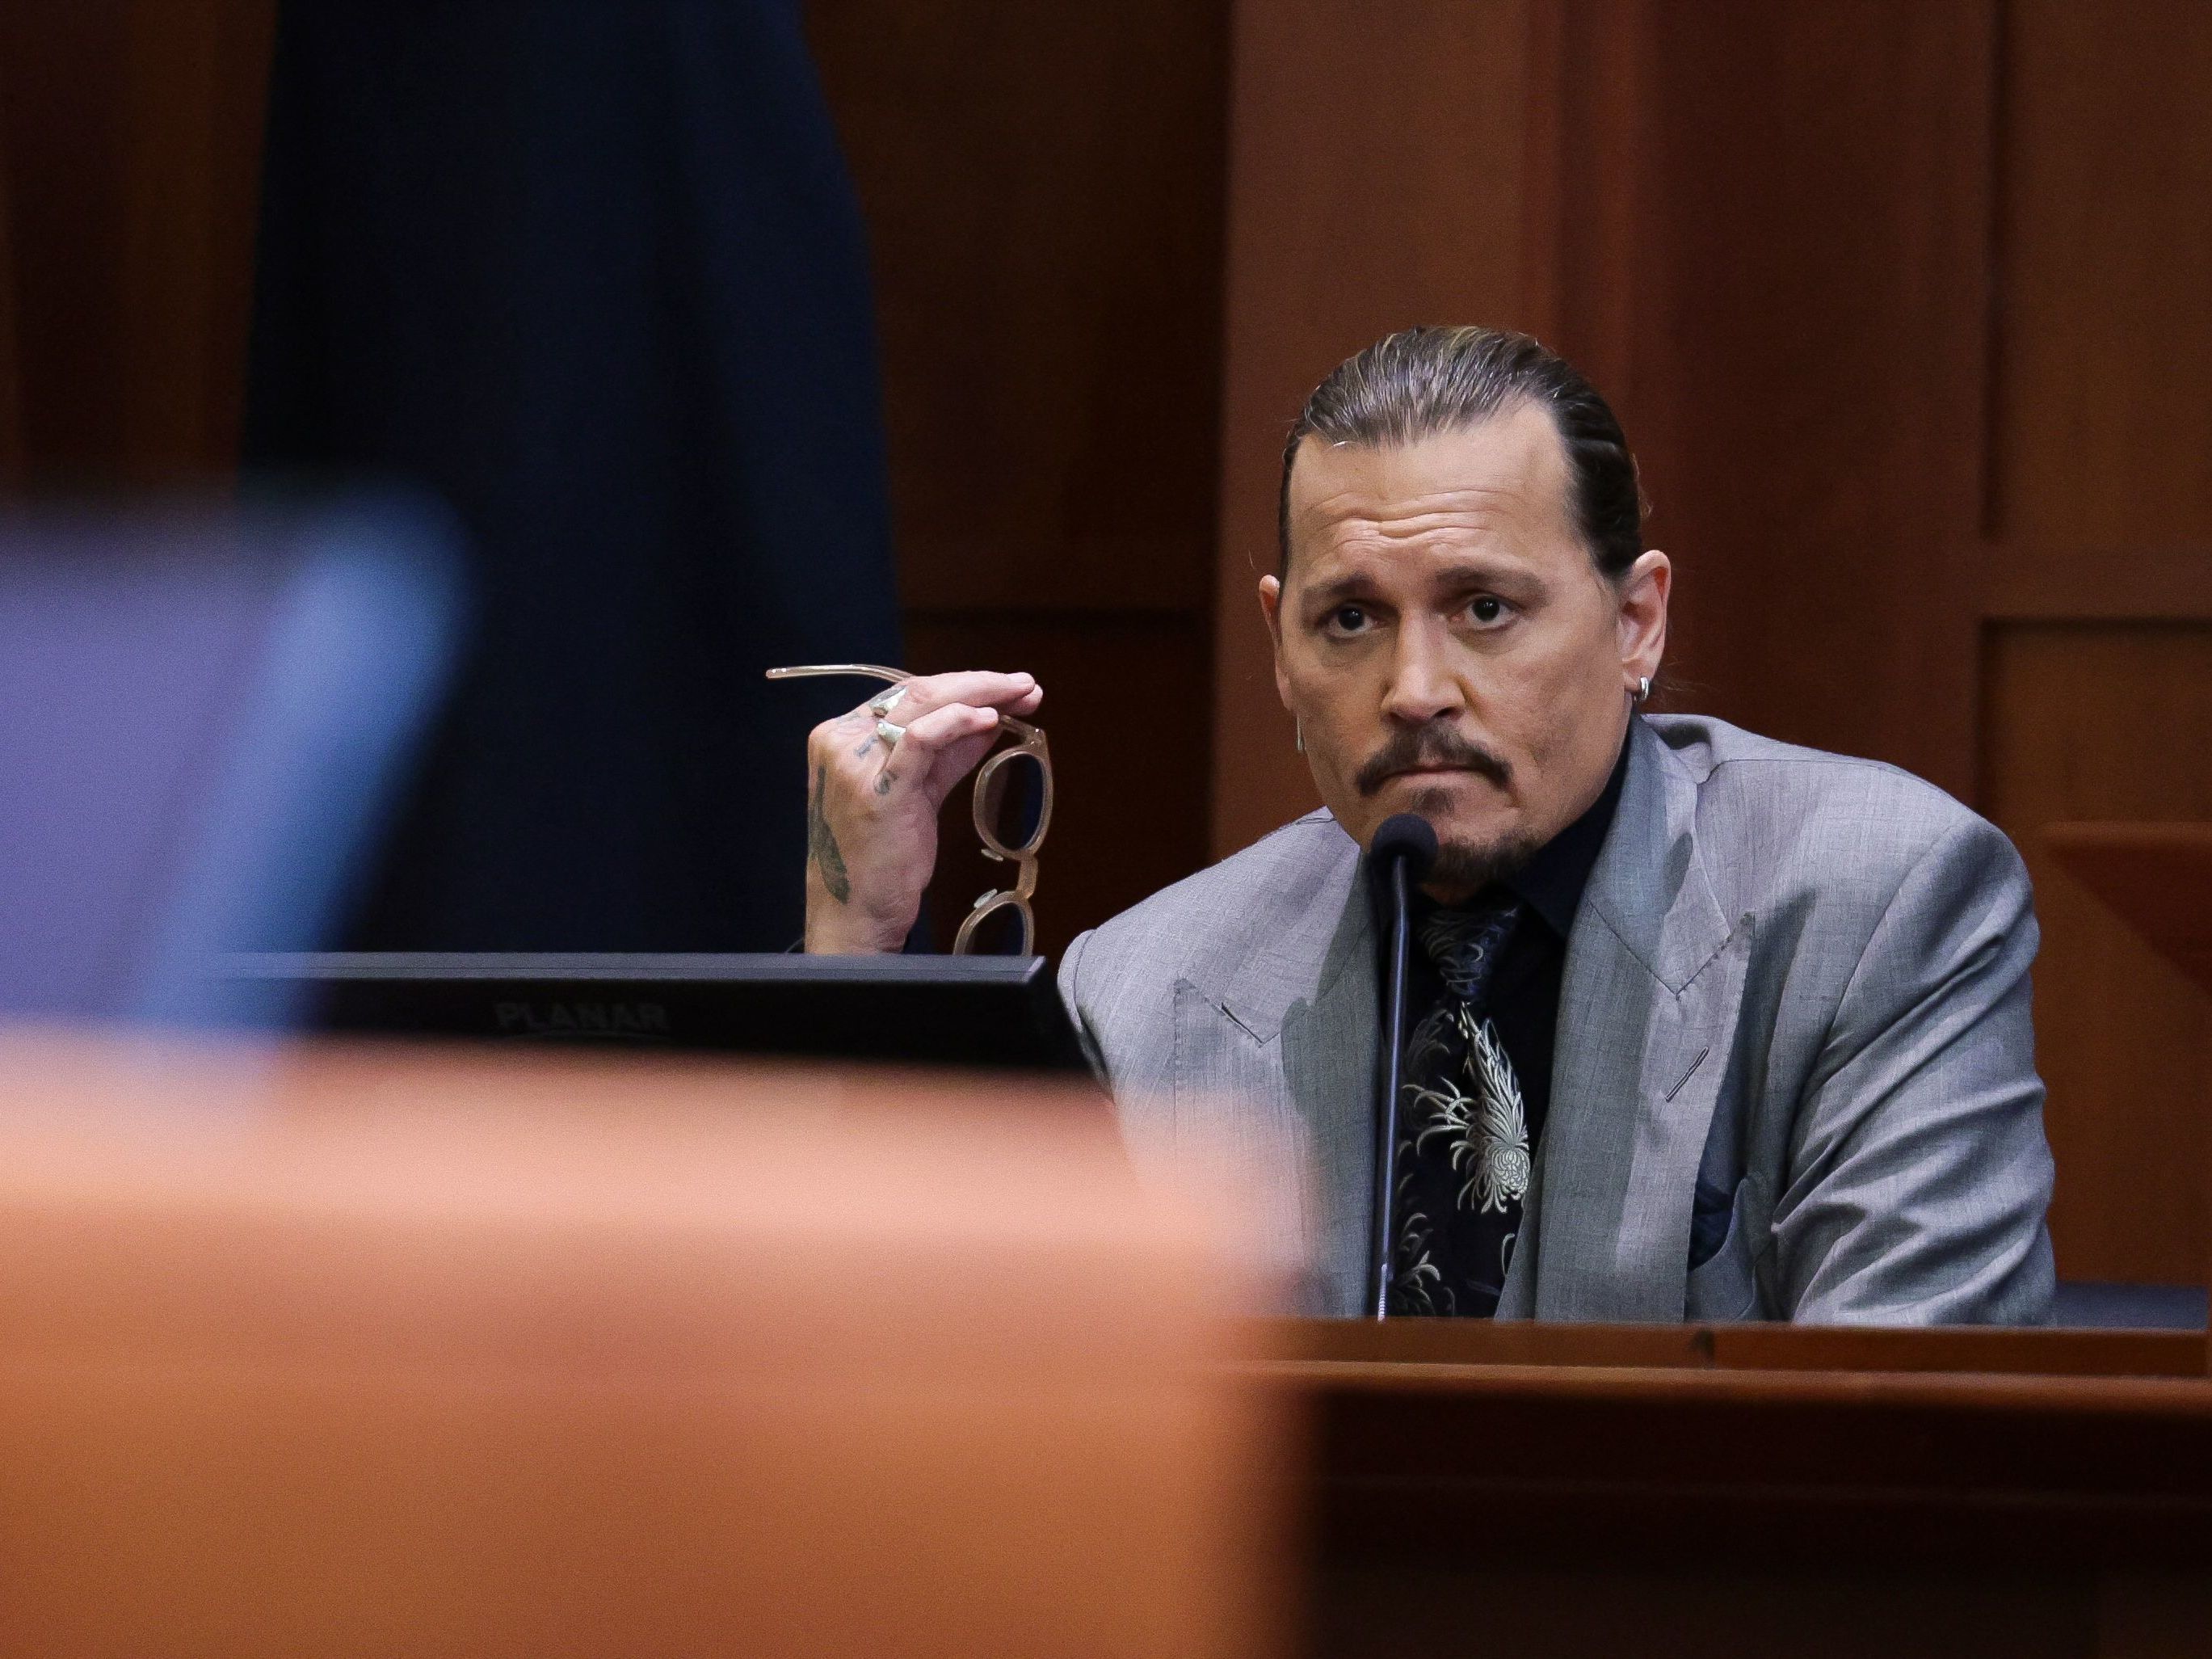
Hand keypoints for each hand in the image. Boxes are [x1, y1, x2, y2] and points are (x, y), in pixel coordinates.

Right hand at [802, 670, 1042, 953]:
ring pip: (923, 706)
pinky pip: (920, 739)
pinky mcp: (878, 790)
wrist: (857, 911)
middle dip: (979, 683)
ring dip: (980, 695)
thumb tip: (990, 717)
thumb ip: (948, 753)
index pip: (909, 693)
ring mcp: (855, 764)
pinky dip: (957, 722)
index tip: (1008, 687)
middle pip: (918, 692)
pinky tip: (989, 720)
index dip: (964, 684)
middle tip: (1024, 684)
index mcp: (843, 735)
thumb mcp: (918, 792)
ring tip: (1020, 695)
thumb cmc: (884, 856)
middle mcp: (842, 741)